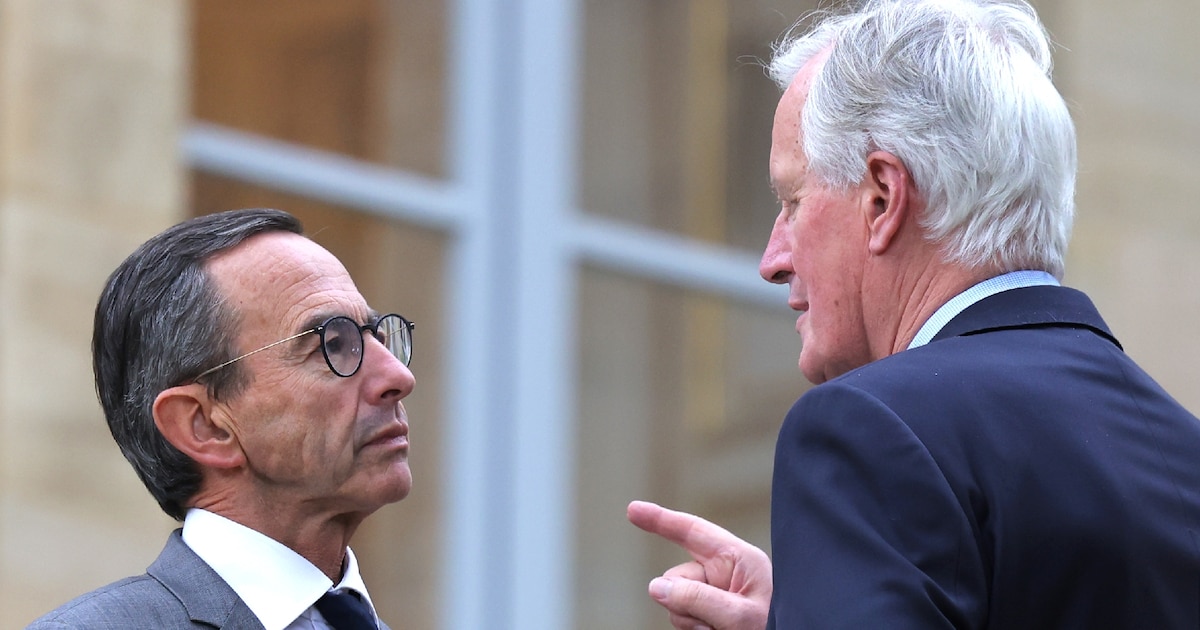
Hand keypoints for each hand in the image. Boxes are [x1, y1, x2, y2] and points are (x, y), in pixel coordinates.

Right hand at [627, 500, 771, 629]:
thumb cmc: (778, 628)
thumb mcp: (740, 615)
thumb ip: (697, 598)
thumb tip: (656, 586)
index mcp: (739, 560)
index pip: (693, 532)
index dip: (661, 520)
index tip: (632, 510)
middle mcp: (726, 574)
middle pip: (677, 577)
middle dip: (684, 602)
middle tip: (714, 626)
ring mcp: (718, 596)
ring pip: (676, 603)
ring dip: (691, 622)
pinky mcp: (712, 616)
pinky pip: (685, 619)